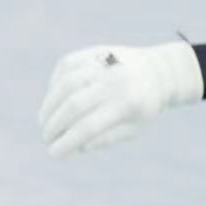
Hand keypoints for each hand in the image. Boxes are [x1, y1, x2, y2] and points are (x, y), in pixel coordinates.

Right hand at [40, 40, 202, 158]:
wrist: (160, 71)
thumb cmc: (143, 106)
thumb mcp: (133, 128)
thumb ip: (105, 139)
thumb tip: (76, 147)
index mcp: (128, 104)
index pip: (88, 127)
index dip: (67, 142)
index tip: (53, 153)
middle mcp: (116, 81)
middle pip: (73, 106)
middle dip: (54, 125)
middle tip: (46, 138)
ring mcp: (104, 63)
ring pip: (65, 84)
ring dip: (49, 106)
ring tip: (44, 121)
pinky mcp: (94, 52)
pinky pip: (65, 67)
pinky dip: (54, 84)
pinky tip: (53, 98)